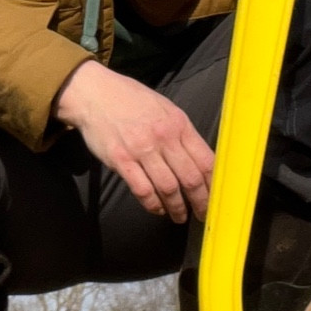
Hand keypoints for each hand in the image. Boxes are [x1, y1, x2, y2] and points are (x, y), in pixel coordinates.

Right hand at [54, 60, 212, 221]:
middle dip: (200, 201)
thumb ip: (181, 133)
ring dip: (177, 207)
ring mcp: (141, 150)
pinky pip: (142, 190)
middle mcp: (163, 137)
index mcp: (179, 124)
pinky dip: (152, 204)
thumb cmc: (131, 100)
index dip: (213, 184)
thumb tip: (198, 160)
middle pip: (190, 178)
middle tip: (202, 214)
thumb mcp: (164, 109)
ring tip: (179, 216)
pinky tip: (157, 209)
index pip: (206, 160)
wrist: (95, 94)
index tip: (215, 197)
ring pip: (168, 188)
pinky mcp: (121, 160)